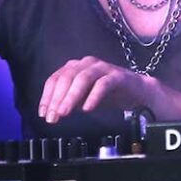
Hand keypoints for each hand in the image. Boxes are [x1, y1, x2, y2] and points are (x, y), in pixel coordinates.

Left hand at [38, 56, 157, 123]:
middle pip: (66, 77)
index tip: (43, 114)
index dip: (47, 96)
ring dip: (71, 97)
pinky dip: (93, 96)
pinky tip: (87, 109)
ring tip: (64, 113)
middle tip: (53, 117)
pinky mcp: (117, 76)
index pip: (55, 79)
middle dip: (57, 98)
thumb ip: (68, 101)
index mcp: (76, 67)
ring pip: (83, 78)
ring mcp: (103, 68)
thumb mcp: (82, 98)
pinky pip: (103, 84)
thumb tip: (53, 111)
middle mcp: (87, 63)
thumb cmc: (108, 93)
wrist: (137, 92)